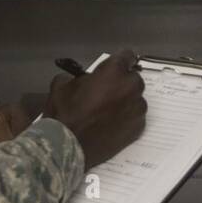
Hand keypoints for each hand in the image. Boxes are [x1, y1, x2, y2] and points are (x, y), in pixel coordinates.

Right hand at [42, 49, 146, 168]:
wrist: (69, 146)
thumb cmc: (65, 113)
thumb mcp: (62, 85)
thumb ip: (78, 76)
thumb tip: (84, 79)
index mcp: (114, 71)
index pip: (127, 56)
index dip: (120, 61)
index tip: (116, 67)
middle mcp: (131, 87)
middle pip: (133, 78)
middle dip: (122, 83)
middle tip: (108, 92)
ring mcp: (137, 108)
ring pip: (136, 99)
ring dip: (126, 101)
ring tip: (109, 111)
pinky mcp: (139, 127)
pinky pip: (135, 117)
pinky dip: (127, 118)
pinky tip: (112, 124)